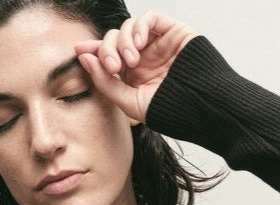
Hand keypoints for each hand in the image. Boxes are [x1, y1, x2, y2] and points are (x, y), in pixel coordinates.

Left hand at [74, 10, 201, 124]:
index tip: (80, 50)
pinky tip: (139, 44)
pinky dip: (139, 27)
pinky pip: (149, 18)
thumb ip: (105, 82)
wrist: (199, 106)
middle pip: (114, 40)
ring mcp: (157, 44)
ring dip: (123, 41)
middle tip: (113, 67)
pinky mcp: (172, 32)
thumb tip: (84, 57)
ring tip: (130, 61)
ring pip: (128, 28)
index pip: (107, 56)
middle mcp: (143, 58)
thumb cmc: (167, 109)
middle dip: (107, 50)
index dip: (93, 50)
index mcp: (131, 76)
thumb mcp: (128, 101)